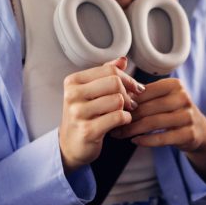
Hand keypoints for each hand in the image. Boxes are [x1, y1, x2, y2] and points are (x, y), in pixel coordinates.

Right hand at [59, 57, 145, 172]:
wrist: (71, 145)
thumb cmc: (84, 115)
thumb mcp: (91, 92)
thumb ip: (106, 74)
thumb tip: (122, 59)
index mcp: (73, 82)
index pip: (109, 70)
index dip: (127, 78)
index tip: (134, 87)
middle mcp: (72, 95)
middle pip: (114, 82)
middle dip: (128, 92)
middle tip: (131, 102)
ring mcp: (78, 113)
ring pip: (118, 100)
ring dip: (126, 108)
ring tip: (124, 112)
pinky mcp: (88, 130)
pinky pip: (118, 117)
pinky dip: (126, 119)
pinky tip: (122, 122)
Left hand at [111, 78, 205, 179]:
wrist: (197, 130)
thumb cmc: (171, 111)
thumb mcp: (161, 98)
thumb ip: (142, 94)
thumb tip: (115, 92)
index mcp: (174, 85)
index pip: (144, 92)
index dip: (126, 100)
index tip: (111, 108)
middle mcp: (183, 98)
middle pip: (147, 108)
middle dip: (127, 117)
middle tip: (111, 123)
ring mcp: (188, 116)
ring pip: (153, 123)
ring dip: (133, 130)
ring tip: (119, 134)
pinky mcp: (189, 134)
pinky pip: (162, 138)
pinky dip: (146, 140)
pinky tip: (134, 141)